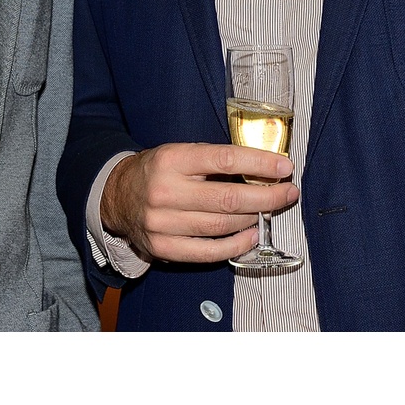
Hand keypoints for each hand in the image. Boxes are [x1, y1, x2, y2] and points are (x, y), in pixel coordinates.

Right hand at [100, 142, 297, 263]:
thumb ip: (215, 160)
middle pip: (228, 198)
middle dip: (267, 197)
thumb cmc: (158, 171)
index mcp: (172, 159)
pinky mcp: (162, 248)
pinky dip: (236, 245)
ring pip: (221, 226)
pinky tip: (251, 235)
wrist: (116, 195)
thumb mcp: (180, 152)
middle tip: (288, 193)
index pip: (225, 160)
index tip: (284, 168)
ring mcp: (162, 223)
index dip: (260, 165)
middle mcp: (165, 191)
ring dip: (254, 219)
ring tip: (270, 211)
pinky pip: (208, 252)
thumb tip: (264, 168)